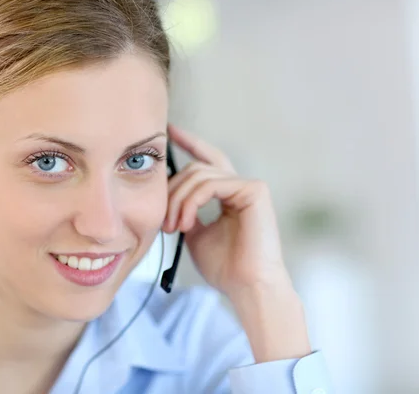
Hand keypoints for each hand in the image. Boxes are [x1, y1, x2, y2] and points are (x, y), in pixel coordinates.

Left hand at [163, 125, 310, 361]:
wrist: (246, 287)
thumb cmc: (224, 267)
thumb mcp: (195, 235)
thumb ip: (186, 211)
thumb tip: (170, 197)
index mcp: (228, 195)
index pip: (207, 161)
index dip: (189, 143)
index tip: (169, 131)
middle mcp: (240, 186)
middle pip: (196, 168)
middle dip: (172, 191)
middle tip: (164, 222)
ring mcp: (249, 186)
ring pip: (199, 175)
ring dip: (179, 201)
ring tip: (174, 227)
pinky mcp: (254, 190)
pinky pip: (212, 184)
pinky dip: (192, 201)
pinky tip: (188, 222)